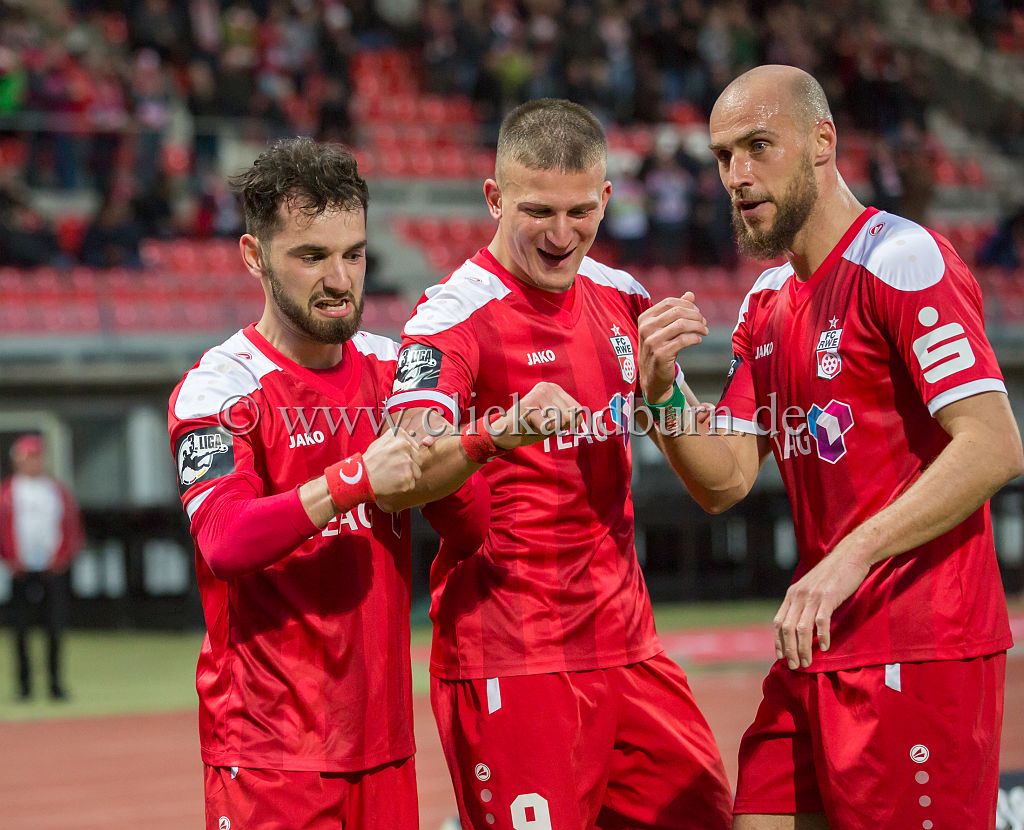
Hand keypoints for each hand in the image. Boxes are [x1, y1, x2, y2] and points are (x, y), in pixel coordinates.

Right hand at [363, 427, 425, 510]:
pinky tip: (392, 482)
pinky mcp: (407, 478)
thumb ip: (399, 440)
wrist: (361, 476)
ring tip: (393, 476)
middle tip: (395, 469)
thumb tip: (415, 438)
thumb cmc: (371, 460)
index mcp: (400, 435)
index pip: (415, 447)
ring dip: (408, 476)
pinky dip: (403, 486)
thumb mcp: (382, 441)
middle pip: (418, 460)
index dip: (408, 455)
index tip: (398, 459)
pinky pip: (411, 484)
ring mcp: (407, 463)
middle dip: (410, 466)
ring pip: (417, 473)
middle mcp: (405, 447)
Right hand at [491, 382, 583, 449]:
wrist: (504, 433)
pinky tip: (528, 426)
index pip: (577, 409)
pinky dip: (538, 432)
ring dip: (548, 430)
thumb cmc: (531, 427)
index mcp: (555, 389)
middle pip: (569, 416)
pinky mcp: (528, 405)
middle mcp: (547, 387)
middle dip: (558, 427)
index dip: (570, 424)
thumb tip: (579, 418)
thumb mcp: (555, 423)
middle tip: (542, 425)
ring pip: (559, 422)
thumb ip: (569, 420)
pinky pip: (547, 426)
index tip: (553, 423)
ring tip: (534, 424)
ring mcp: (537, 394)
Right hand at [637, 292, 707, 402]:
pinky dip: (695, 338)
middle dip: (695, 315)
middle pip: (677, 312)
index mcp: (645, 318)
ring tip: (704, 331)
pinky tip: (698, 340)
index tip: (697, 313)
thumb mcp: (664, 329)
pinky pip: (683, 340)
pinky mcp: (661, 354)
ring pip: (682, 324)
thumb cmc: (660, 350)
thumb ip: (676, 311)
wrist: (652, 378)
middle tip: (704, 323)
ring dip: (698, 326)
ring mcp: (652, 342)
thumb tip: (690, 294)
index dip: (687, 305)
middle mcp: (646, 328)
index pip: (669, 302)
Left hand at [773, 541, 870, 668]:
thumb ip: (803, 604)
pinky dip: (821, 636)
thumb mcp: (810, 588)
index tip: (781, 657)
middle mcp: (798, 596)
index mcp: (792, 595)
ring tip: (807, 662)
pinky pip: (821, 621)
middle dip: (789, 650)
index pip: (778, 622)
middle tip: (795, 666)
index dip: (778, 641)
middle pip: (787, 628)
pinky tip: (824, 647)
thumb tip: (799, 626)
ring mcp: (813, 596)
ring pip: (801, 628)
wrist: (849, 556)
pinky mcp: (828, 597)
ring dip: (803, 648)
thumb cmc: (832, 575)